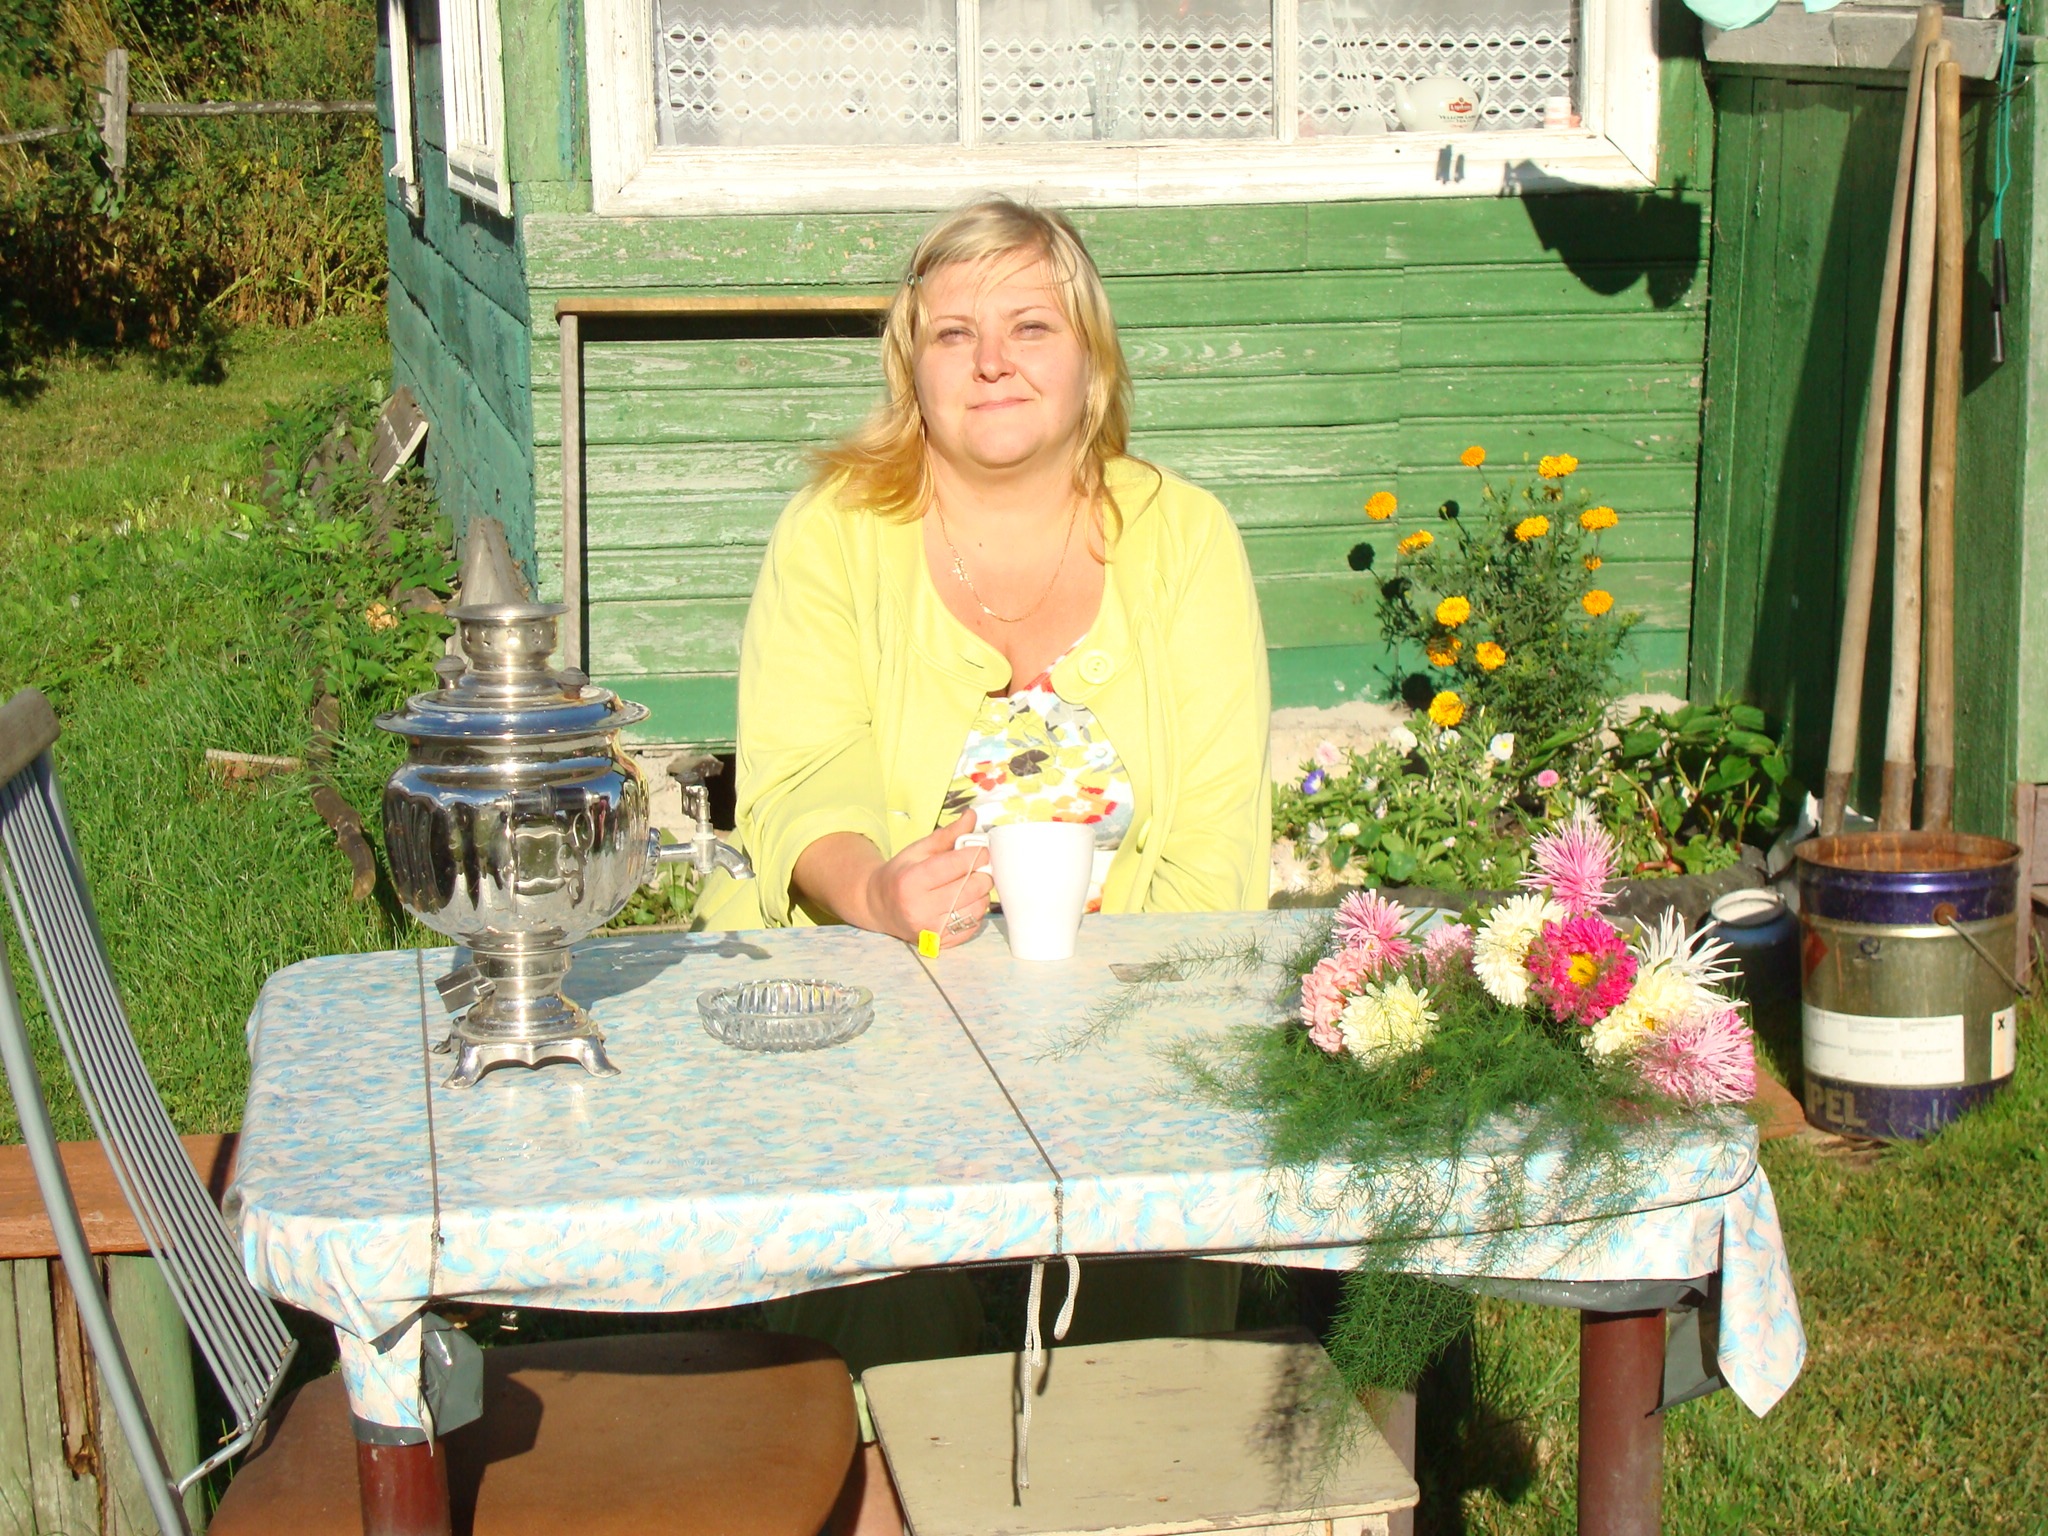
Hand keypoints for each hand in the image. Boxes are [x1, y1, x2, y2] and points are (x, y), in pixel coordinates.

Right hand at [861, 810, 992, 947]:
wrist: (880, 906)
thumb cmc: (901, 874)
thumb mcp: (919, 849)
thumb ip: (948, 834)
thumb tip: (971, 815)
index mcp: (912, 880)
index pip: (958, 864)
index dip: (977, 854)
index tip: (980, 850)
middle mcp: (920, 909)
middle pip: (973, 887)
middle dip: (981, 873)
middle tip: (976, 868)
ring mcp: (930, 930)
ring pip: (977, 907)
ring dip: (981, 894)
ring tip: (969, 885)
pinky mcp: (940, 943)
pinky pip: (973, 925)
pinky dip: (974, 911)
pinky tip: (963, 902)